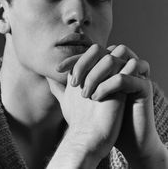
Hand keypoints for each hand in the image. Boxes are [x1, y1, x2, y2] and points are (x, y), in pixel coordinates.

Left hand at [57, 43, 165, 166]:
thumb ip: (63, 88)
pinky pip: (123, 77)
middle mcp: (118, 66)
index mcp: (104, 66)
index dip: (73, 58)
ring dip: (95, 74)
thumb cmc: (93, 118)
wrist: (111, 139)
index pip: (88, 53)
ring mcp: (131, 73)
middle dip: (84, 63)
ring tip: (86, 94)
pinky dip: (107, 85)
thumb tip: (47, 77)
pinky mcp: (142, 86)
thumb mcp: (75, 102)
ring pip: (112, 58)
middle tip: (74, 83)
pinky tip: (97, 98)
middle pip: (99, 49)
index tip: (58, 70)